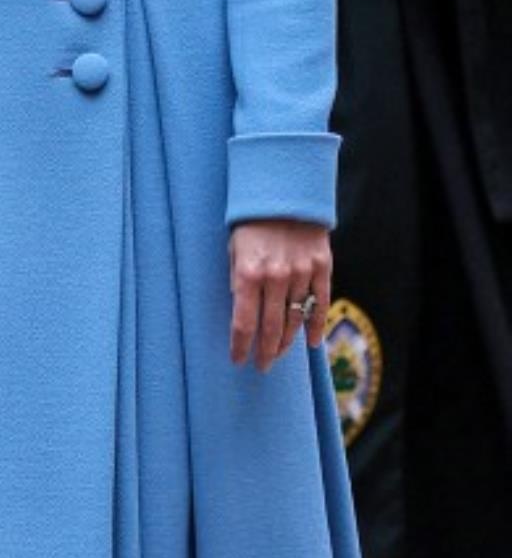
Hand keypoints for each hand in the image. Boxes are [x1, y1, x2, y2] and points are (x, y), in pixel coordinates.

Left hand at [229, 218, 330, 370]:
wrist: (286, 192)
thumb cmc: (251, 222)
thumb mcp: (233, 249)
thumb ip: (237, 281)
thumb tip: (242, 312)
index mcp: (248, 272)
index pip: (243, 322)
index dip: (240, 346)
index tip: (238, 360)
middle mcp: (276, 276)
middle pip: (271, 327)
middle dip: (265, 351)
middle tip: (262, 366)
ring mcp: (302, 273)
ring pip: (295, 319)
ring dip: (287, 341)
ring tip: (279, 354)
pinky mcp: (322, 267)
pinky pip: (321, 304)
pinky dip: (316, 325)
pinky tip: (310, 342)